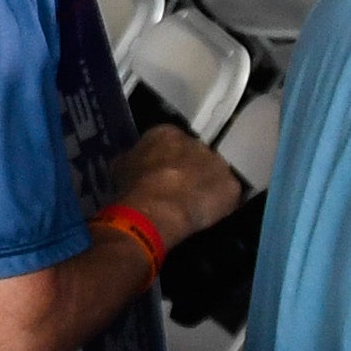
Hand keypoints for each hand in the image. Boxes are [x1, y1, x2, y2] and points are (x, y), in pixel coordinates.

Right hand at [111, 125, 247, 244]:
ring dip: (205, 186)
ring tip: (192, 206)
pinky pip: (226, 196)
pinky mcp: (231, 186)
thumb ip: (131, 160)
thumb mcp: (120, 167)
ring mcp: (217, 163)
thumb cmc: (133, 186)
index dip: (164, 159)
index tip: (159, 173)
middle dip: (188, 170)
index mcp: (167, 133)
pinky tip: (206, 217)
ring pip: (213, 174)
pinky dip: (219, 205)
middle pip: (194, 155)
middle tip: (177, 191)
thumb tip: (130, 163)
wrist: (156, 207)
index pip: (168, 142)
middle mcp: (196, 142)